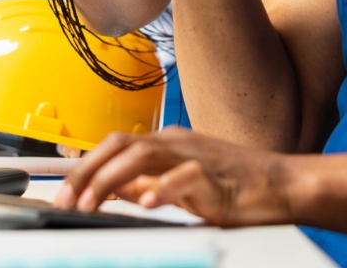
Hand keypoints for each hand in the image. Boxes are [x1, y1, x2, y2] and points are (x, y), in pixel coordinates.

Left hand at [53, 127, 297, 226]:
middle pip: (121, 145)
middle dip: (88, 172)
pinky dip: (162, 188)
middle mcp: (178, 143)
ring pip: (144, 154)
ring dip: (111, 179)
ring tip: (91, 204)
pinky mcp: (218, 176)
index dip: (84, 168)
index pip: (115, 146)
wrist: (285, 185)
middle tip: (66, 201)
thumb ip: (148, 183)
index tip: (61, 195)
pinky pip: (186, 177)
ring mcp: (198, 156)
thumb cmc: (237, 186)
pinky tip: (145, 202)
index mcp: (168, 143)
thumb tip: (113, 189)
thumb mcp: (182, 183)